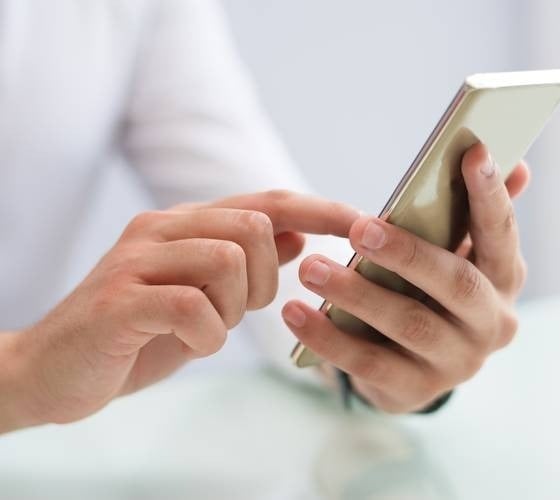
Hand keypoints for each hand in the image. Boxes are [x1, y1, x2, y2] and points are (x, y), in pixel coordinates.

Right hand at [5, 190, 357, 429]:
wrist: (54, 370)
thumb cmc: (137, 333)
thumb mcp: (203, 295)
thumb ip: (246, 261)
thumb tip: (297, 233)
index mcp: (187, 224)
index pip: (267, 201)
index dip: (320, 208)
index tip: (365, 222)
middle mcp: (163, 228)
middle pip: (255, 226)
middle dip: (264, 280)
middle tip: (235, 310)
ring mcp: (138, 258)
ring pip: (228, 259)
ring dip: (232, 308)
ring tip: (204, 327)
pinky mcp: (120, 298)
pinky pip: (194, 307)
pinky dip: (205, 336)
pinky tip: (187, 345)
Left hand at [282, 144, 529, 412]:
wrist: (416, 366)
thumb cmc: (431, 291)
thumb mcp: (455, 255)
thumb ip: (476, 215)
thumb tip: (519, 164)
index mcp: (504, 280)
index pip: (501, 234)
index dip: (490, 195)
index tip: (473, 152)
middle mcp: (491, 323)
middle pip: (456, 284)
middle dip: (408, 254)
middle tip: (359, 228)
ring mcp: (457, 363)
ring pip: (408, 324)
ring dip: (357, 294)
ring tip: (311, 268)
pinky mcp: (415, 390)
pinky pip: (368, 364)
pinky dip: (329, 338)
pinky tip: (295, 313)